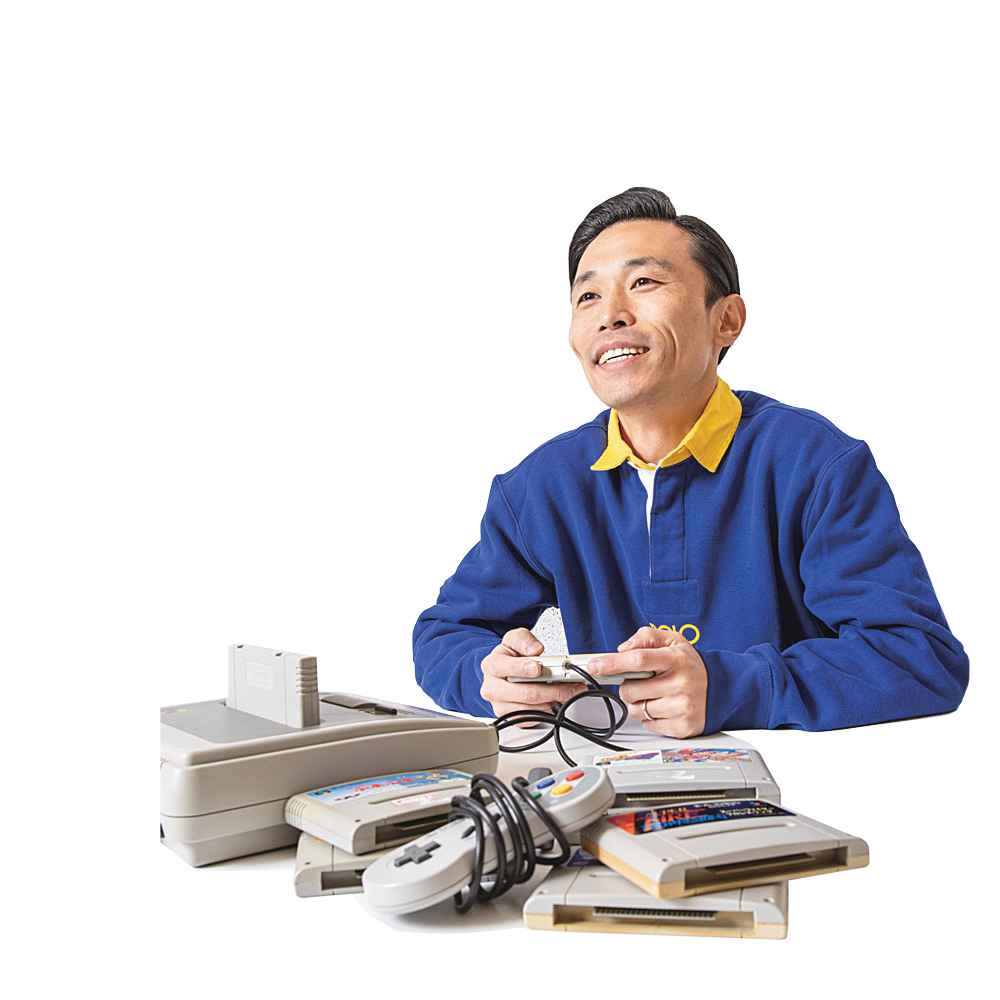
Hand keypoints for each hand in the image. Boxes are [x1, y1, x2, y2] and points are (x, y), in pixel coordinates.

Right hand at [480, 628, 586, 722]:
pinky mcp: (514, 719)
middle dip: (553, 689)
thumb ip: (524, 639)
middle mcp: (493, 689)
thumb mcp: (514, 639)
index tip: (538, 668)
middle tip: (572, 686)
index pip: (504, 668)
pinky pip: (535, 719)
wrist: (505, 673)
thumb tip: (535, 649)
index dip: (522, 668)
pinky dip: (550, 710)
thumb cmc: (510, 657)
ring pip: (533, 708)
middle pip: (526, 693)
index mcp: (491, 666)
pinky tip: (558, 699)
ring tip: (570, 691)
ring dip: (555, 701)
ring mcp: (502, 707)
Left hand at [587, 627, 707, 737]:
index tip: (594, 666)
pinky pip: (648, 725)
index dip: (612, 663)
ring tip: (658, 693)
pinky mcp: (682, 727)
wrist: (722, 688)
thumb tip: (623, 649)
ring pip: (637, 710)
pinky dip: (651, 717)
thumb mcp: (673, 640)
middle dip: (629, 685)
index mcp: (675, 660)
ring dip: (640, 702)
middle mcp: (680, 684)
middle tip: (644, 680)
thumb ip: (646, 636)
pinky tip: (666, 706)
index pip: (638, 660)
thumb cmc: (691, 664)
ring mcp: (682, 708)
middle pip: (631, 690)